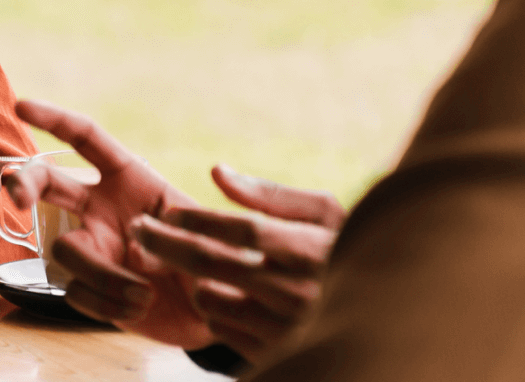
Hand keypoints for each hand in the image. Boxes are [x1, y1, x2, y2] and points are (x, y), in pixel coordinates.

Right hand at [6, 99, 212, 348]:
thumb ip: (178, 231)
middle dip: (24, 182)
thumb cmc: (218, 257)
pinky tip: (139, 307)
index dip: (54, 119)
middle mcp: (102, 207)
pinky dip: (106, 303)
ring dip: (99, 273)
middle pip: (48, 182)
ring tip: (142, 292)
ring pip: (63, 248)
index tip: (22, 106)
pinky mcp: (90, 288)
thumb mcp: (211, 231)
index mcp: (130, 177)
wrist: (219, 308)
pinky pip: (75, 291)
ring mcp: (93, 246)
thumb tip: (134, 244)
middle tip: (17, 197)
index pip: (86, 138)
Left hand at [129, 165, 344, 362]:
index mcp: (311, 250)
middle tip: (139, 231)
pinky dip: (214, 309)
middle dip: (167, 244)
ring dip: (194, 280)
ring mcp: (287, 328)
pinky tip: (224, 295)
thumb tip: (217, 171)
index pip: (244, 231)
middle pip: (215, 265)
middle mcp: (299, 292)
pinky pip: (222, 330)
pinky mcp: (276, 352)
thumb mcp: (324, 211)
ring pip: (212, 300)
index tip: (166, 212)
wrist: (385, 312)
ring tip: (193, 265)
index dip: (200, 219)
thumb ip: (270, 194)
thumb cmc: (346, 245)